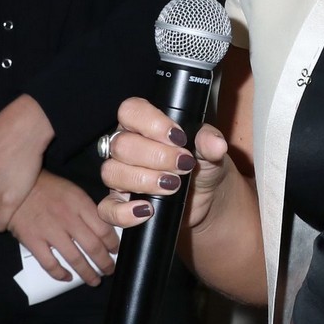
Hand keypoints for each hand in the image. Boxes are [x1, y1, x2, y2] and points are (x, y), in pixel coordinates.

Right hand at [8, 174, 119, 285]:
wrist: (15, 186)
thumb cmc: (47, 188)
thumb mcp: (73, 191)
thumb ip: (87, 209)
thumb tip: (104, 228)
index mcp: (80, 204)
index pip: (103, 228)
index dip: (113, 244)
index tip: (116, 251)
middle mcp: (68, 218)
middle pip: (93, 246)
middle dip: (105, 263)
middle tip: (109, 270)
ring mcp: (50, 231)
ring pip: (74, 258)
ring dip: (87, 273)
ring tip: (94, 281)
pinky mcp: (33, 240)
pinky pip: (49, 263)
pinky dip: (60, 274)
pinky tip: (67, 277)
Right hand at [95, 96, 228, 233]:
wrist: (208, 197)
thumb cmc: (203, 164)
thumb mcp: (211, 150)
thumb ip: (210, 142)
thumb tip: (215, 144)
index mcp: (143, 125)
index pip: (131, 111)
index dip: (152, 123)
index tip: (178, 138)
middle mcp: (126, 148)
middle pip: (122, 145)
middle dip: (156, 156)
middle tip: (183, 166)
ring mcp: (121, 176)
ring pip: (112, 173)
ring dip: (145, 180)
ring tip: (173, 186)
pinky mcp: (120, 204)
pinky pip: (108, 208)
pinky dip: (124, 212)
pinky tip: (148, 210)